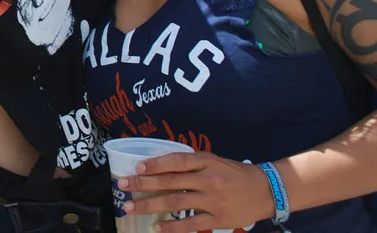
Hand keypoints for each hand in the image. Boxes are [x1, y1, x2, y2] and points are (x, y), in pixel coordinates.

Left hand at [118, 152, 273, 232]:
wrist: (266, 190)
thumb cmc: (234, 173)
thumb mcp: (214, 160)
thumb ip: (191, 163)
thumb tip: (158, 166)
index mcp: (206, 162)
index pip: (176, 161)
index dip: (155, 164)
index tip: (137, 168)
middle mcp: (208, 180)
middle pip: (170, 182)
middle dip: (143, 184)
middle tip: (122, 185)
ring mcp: (212, 201)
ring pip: (176, 202)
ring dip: (150, 205)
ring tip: (131, 207)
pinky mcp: (218, 219)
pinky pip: (191, 224)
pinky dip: (172, 226)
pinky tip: (157, 227)